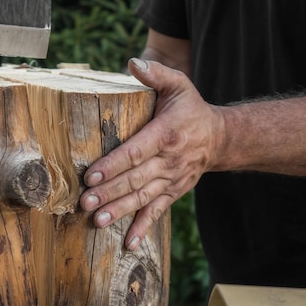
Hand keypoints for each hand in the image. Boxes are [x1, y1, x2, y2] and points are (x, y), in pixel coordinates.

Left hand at [80, 58, 224, 249]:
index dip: (113, 165)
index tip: (91, 177)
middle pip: (135, 179)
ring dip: (120, 211)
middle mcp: (169, 161)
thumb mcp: (178, 85)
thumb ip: (156, 74)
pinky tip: (128, 243)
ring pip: (143, 198)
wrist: (220, 138)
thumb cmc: (191, 108)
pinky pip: (157, 212)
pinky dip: (143, 228)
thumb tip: (132, 62)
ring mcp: (172, 180)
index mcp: (166, 134)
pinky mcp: (174, 193)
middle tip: (85, 203)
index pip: (135, 152)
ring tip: (97, 221)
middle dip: (109, 193)